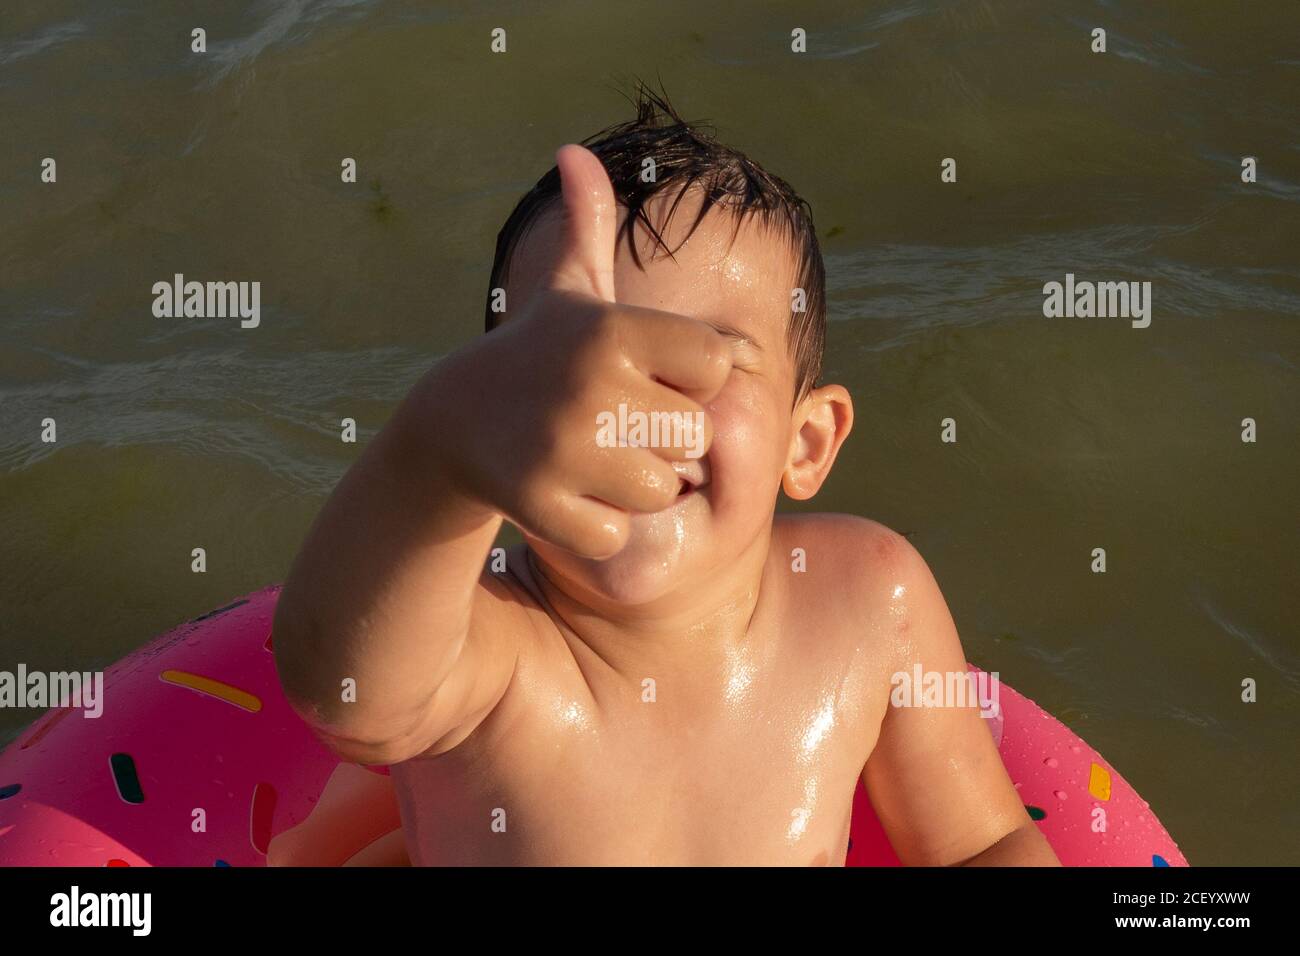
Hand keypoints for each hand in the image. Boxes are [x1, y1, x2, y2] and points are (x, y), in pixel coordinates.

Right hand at [420, 144, 732, 558]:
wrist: (450, 421)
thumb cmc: (537, 354)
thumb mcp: (567, 292)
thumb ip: (590, 228)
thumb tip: (575, 153)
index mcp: (613, 330)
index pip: (718, 367)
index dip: (688, 377)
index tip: (646, 374)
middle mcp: (592, 387)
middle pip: (694, 437)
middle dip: (661, 437)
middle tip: (612, 423)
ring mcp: (564, 451)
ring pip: (659, 490)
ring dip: (629, 484)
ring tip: (587, 458)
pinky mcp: (540, 506)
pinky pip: (613, 534)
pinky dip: (592, 523)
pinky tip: (562, 492)